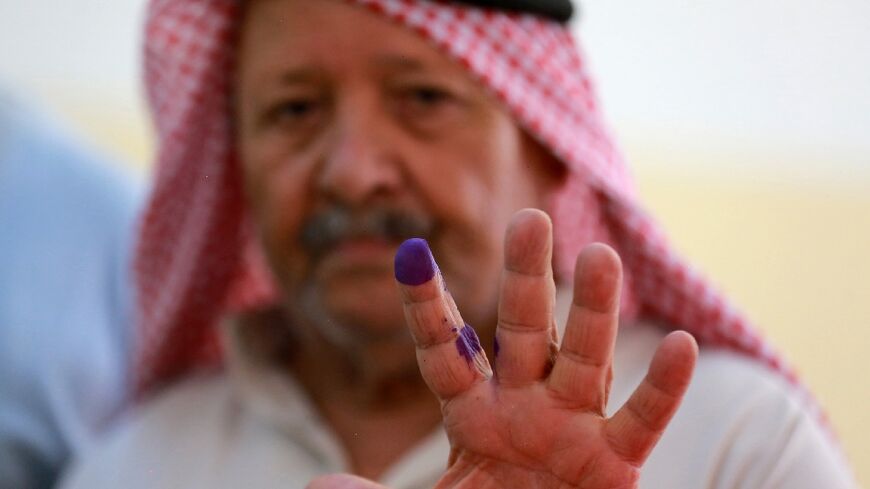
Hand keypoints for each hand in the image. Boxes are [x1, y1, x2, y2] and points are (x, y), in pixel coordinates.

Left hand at [309, 209, 697, 488]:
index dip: (429, 306)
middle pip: (522, 331)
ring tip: (601, 256)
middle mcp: (523, 404)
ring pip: (583, 358)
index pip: (446, 351)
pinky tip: (679, 344)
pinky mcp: (614, 463)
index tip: (410, 253)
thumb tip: (318, 486)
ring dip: (593, 311)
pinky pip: (642, 420)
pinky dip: (662, 387)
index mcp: (472, 411)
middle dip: (525, 279)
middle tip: (528, 218)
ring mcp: (571, 427)